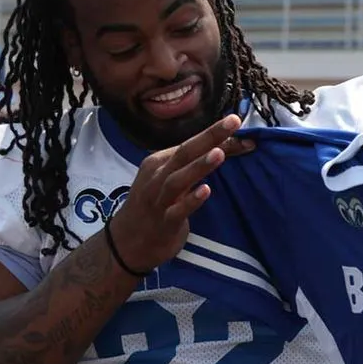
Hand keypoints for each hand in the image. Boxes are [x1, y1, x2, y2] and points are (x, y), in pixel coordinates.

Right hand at [104, 114, 241, 271]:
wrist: (126, 243)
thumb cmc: (154, 206)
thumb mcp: (171, 181)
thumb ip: (193, 165)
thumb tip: (227, 146)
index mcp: (159, 163)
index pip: (189, 144)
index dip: (213, 133)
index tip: (236, 120)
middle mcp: (157, 177)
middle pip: (184, 153)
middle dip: (209, 136)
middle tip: (232, 122)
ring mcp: (158, 200)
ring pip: (178, 179)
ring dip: (198, 166)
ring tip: (220, 153)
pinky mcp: (163, 222)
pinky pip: (177, 210)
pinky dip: (191, 200)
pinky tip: (206, 191)